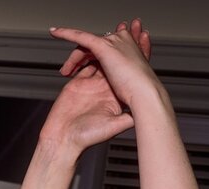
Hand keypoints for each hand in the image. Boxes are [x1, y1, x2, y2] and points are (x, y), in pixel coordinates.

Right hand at [41, 19, 153, 152]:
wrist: (63, 141)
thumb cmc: (86, 138)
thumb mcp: (113, 126)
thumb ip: (129, 117)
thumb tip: (146, 109)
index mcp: (117, 94)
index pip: (129, 69)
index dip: (137, 51)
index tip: (142, 36)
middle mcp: (106, 87)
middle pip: (115, 58)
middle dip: (119, 41)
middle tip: (122, 28)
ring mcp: (92, 84)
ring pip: (97, 57)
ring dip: (96, 46)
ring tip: (95, 42)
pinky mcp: (77, 83)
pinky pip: (81, 62)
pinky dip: (79, 55)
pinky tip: (80, 55)